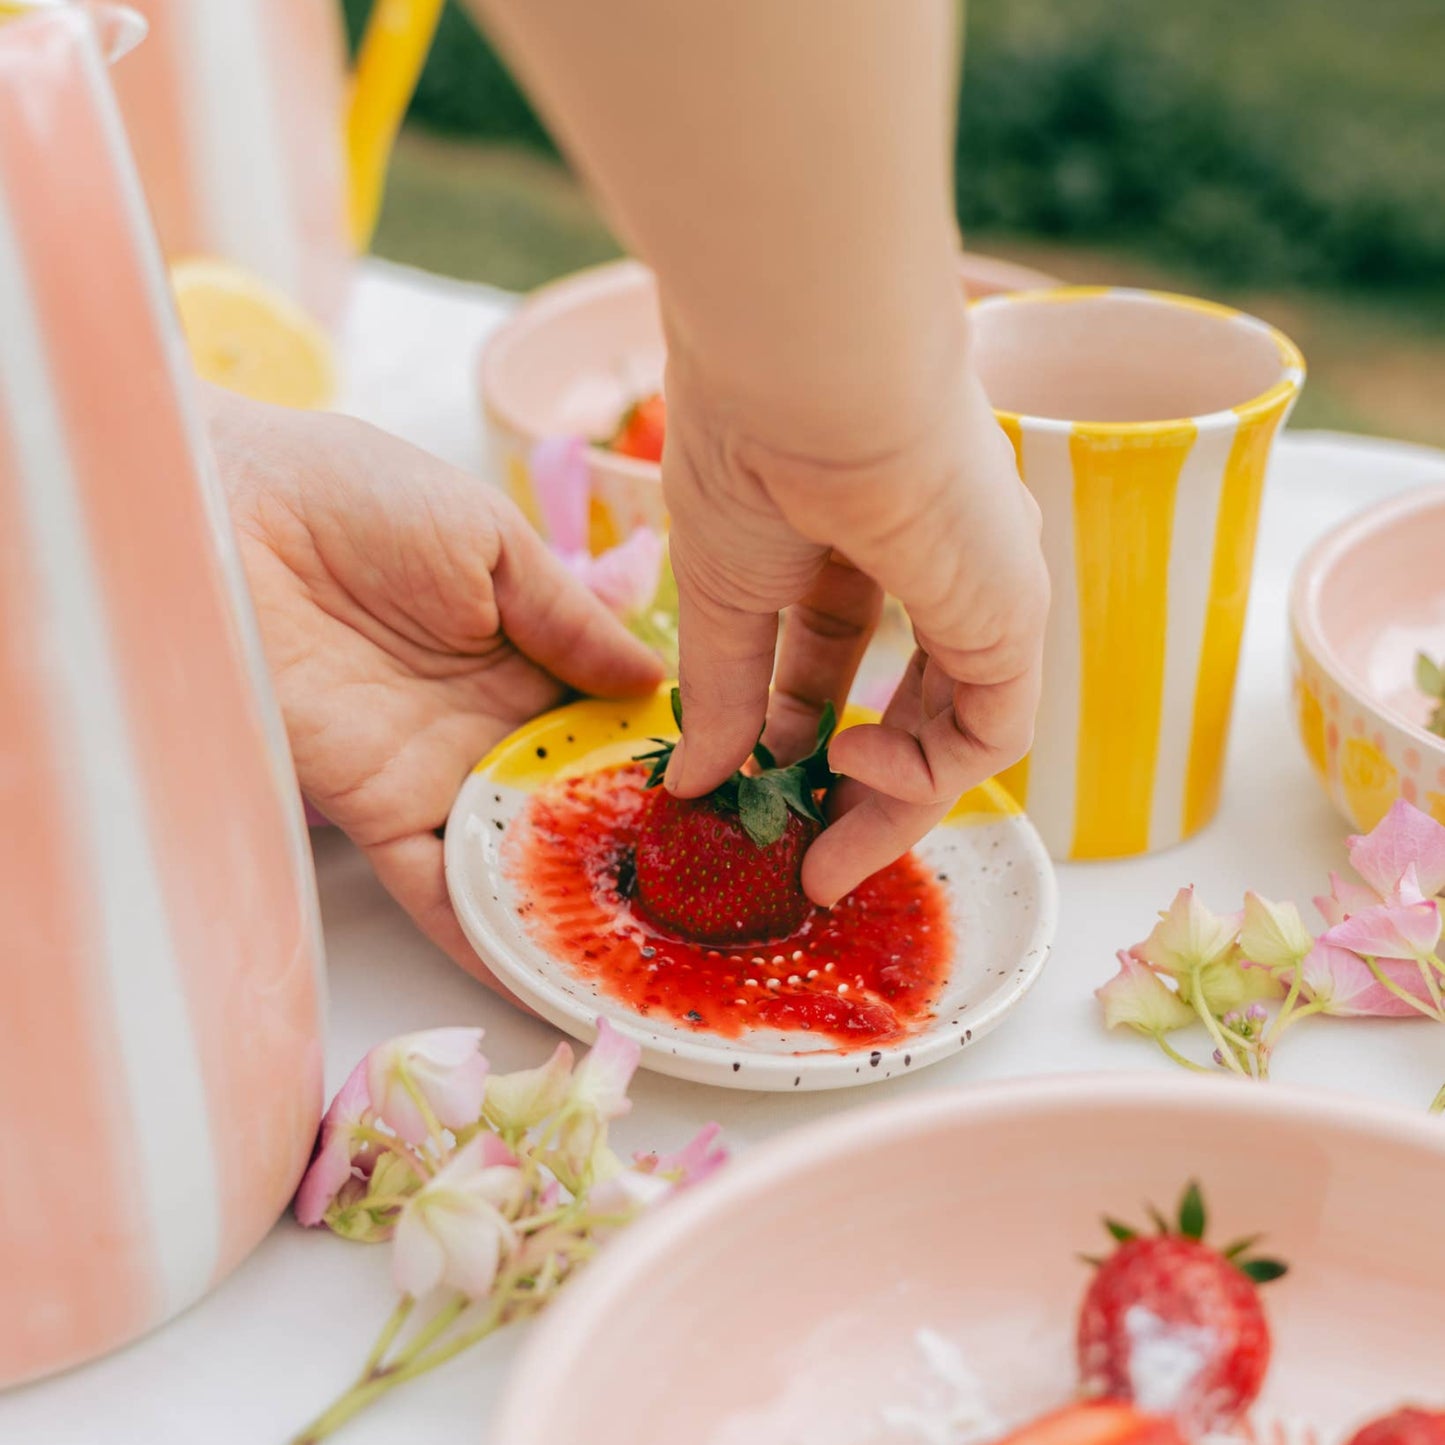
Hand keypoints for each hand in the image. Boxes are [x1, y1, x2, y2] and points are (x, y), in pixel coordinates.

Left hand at [209, 392, 663, 990]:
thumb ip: (570, 617)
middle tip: (715, 902)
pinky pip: (438, 889)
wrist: (224, 515)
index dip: (663, 759)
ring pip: (516, 860)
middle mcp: (486, 723)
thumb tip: (659, 678)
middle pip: (572, 802)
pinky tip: (549, 977)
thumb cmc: (355, 498)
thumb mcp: (489, 538)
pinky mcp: (375, 813)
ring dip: (573, 908)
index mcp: (523, 652)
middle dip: (634, 849)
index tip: (731, 799)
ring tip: (650, 957)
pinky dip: (487, 936)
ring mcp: (434, 775)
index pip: (609, 722)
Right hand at [661, 332, 1047, 905]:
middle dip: (854, 791)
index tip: (749, 791)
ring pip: (955, 732)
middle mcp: (932, 563)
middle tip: (807, 862)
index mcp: (855, 536)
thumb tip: (695, 780)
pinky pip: (990, 729)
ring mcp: (981, 588)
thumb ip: (724, 692)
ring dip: (893, 806)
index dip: (792, 731)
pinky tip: (850, 764)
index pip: (836, 654)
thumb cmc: (753, 449)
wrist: (811, 376)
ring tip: (826, 859)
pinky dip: (926, 775)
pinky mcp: (1013, 613)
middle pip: (907, 707)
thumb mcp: (720, 592)